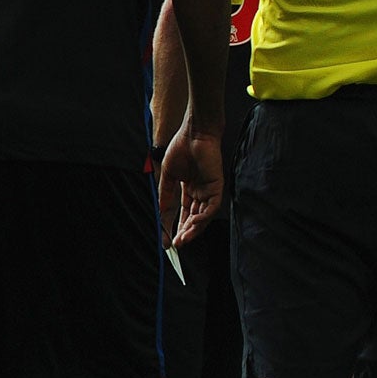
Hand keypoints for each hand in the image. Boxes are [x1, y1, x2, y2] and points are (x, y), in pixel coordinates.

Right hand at [160, 120, 223, 246]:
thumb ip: (165, 195)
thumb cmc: (181, 149)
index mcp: (190, 189)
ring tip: (182, 239)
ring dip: (193, 229)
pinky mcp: (217, 187)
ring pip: (203, 216)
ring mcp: (209, 190)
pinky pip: (211, 207)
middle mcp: (201, 192)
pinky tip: (192, 224)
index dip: (177, 226)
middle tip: (176, 244)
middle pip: (194, 218)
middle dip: (185, 232)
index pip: (184, 213)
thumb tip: (159, 214)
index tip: (168, 238)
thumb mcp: (168, 176)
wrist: (194, 134)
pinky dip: (202, 218)